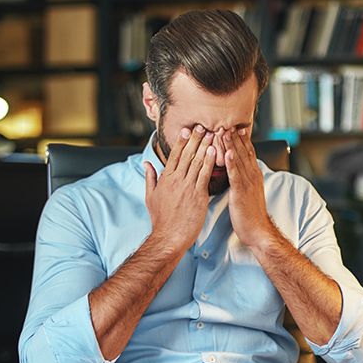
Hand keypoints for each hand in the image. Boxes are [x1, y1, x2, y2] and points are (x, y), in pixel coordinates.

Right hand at [144, 126, 214, 251]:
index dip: (182, 141)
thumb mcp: (150, 196)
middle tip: (202, 126)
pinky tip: (215, 152)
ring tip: (212, 134)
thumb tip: (147, 163)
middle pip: (187, 155)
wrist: (169, 236)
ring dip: (205, 147)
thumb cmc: (161, 219)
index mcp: (165, 179)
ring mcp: (187, 187)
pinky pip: (205, 175)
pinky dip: (210, 162)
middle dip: (195, 139)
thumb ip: (150, 178)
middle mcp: (176, 180)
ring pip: (197, 162)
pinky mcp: (198, 195)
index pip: (175, 155)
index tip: (187, 130)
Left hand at [223, 128, 274, 246]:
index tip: (235, 126)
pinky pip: (235, 175)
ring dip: (231, 145)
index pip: (248, 152)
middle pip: (243, 151)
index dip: (241, 139)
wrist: (258, 230)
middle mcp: (253, 176)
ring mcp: (247, 183)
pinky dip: (231, 163)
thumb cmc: (251, 214)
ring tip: (223, 131)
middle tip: (226, 122)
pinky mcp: (240, 192)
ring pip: (238, 160)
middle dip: (234, 137)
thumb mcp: (249, 192)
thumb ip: (244, 179)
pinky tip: (226, 153)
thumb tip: (238, 170)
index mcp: (254, 175)